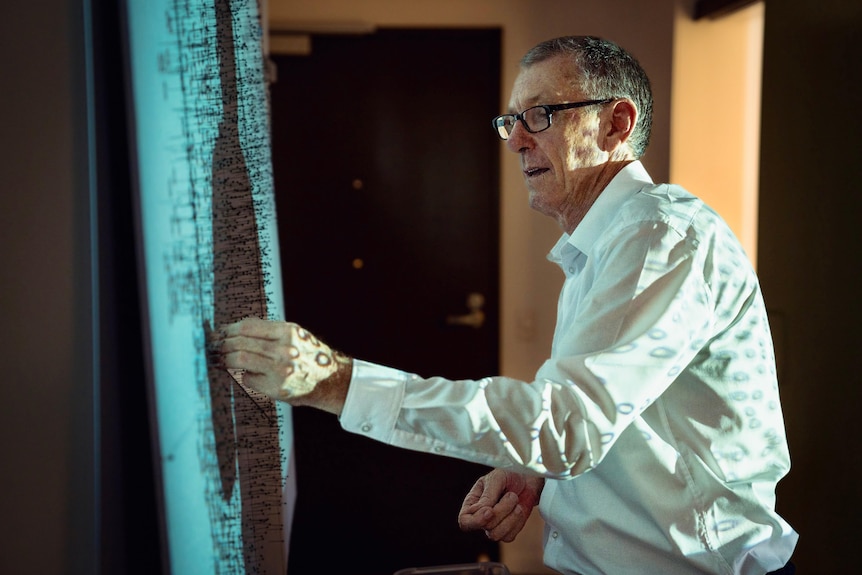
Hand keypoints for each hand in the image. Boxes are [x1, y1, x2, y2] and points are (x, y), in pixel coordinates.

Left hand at [217, 317, 351, 412]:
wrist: (329, 380)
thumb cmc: (306, 354)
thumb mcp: (293, 335)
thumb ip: (268, 331)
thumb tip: (233, 329)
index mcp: (288, 332)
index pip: (247, 327)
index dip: (228, 329)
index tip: (220, 332)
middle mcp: (284, 350)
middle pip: (240, 343)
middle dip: (222, 344)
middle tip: (214, 347)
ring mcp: (280, 370)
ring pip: (239, 360)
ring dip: (224, 359)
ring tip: (218, 359)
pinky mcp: (275, 388)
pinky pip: (248, 378)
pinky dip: (243, 375)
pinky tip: (243, 374)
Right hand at [458, 468, 544, 542]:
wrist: (528, 480)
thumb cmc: (509, 475)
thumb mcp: (497, 479)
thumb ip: (488, 495)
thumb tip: (481, 510)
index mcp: (472, 503)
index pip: (465, 521)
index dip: (476, 520)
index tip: (490, 511)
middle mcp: (480, 517)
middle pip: (486, 527)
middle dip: (501, 511)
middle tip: (511, 495)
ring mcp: (493, 526)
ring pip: (496, 535)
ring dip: (511, 517)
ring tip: (516, 500)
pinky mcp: (507, 532)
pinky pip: (509, 536)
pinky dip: (517, 522)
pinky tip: (519, 509)